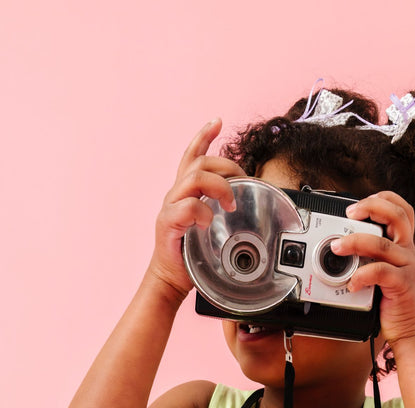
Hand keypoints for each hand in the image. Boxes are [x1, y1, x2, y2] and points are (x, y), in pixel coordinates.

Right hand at [147, 118, 245, 300]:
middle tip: (242, 183)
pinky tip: (208, 222)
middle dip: (226, 167)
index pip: (192, 155)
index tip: (218, 121)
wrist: (170, 279)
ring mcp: (170, 207)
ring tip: (230, 204)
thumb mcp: (211, 228)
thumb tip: (247, 206)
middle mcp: (176, 194)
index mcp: (185, 192)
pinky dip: (202, 212)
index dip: (204, 135)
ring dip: (219, 187)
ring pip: (194, 178)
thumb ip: (222, 212)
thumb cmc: (191, 256)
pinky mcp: (167, 223)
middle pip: (199, 163)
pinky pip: (187, 206)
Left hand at [331, 191, 414, 348]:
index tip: (360, 204)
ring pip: (381, 243)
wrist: (409, 331)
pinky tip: (352, 283)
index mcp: (403, 245)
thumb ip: (367, 258)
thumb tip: (338, 246)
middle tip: (349, 214)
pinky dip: (361, 275)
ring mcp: (406, 267)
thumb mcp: (380, 273)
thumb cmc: (391, 302)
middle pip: (397, 216)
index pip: (402, 210)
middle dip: (371, 208)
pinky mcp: (402, 284)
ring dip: (354, 242)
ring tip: (336, 248)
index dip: (383, 199)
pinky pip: (380, 272)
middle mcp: (407, 252)